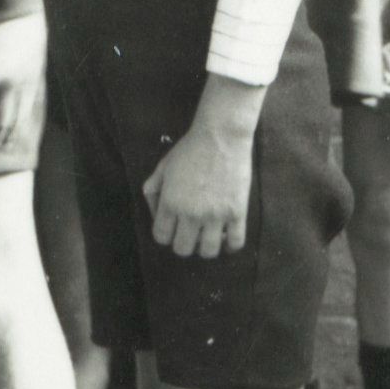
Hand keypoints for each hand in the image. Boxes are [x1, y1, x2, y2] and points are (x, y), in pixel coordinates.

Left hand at [148, 112, 257, 259]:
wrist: (221, 137)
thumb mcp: (162, 168)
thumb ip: (153, 192)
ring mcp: (215, 215)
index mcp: (170, 203)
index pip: (161, 237)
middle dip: (183, 244)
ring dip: (205, 248)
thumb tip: (155, 215)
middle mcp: (190, 214)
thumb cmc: (189, 150)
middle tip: (189, 234)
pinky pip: (236, 243)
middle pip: (182, 249)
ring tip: (208, 237)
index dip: (165, 235)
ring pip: (208, 251)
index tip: (172, 229)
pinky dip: (230, 247)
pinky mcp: (237, 213)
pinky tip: (226, 239)